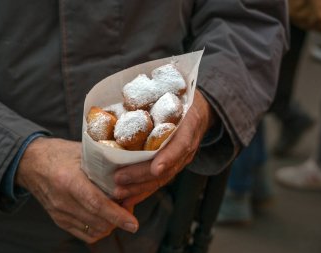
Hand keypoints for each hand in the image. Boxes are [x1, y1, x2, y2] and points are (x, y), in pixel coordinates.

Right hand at [15, 138, 138, 243]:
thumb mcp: (82, 152)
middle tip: (129, 208)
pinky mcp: (59, 220)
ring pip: (93, 231)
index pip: (96, 204)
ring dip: (110, 225)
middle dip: (119, 220)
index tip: (133, 223)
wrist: (31, 163)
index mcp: (69, 180)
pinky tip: (105, 218)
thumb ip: (103, 163)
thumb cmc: (59, 153)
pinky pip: (85, 234)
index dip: (117, 215)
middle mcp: (63, 200)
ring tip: (118, 211)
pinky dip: (100, 229)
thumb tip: (130, 171)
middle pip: (97, 221)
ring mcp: (59, 213)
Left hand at [113, 90, 214, 207]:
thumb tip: (123, 93)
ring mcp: (181, 159)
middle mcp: (186, 147)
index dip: (169, 157)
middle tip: (119, 180)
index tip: (156, 168)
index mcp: (189, 126)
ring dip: (139, 188)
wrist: (201, 111)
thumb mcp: (176, 92)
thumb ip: (158, 96)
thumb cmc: (182, 99)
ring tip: (119, 194)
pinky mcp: (174, 166)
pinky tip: (127, 200)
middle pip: (167, 168)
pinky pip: (159, 182)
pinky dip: (143, 192)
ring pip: (162, 179)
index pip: (181, 145)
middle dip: (142, 176)